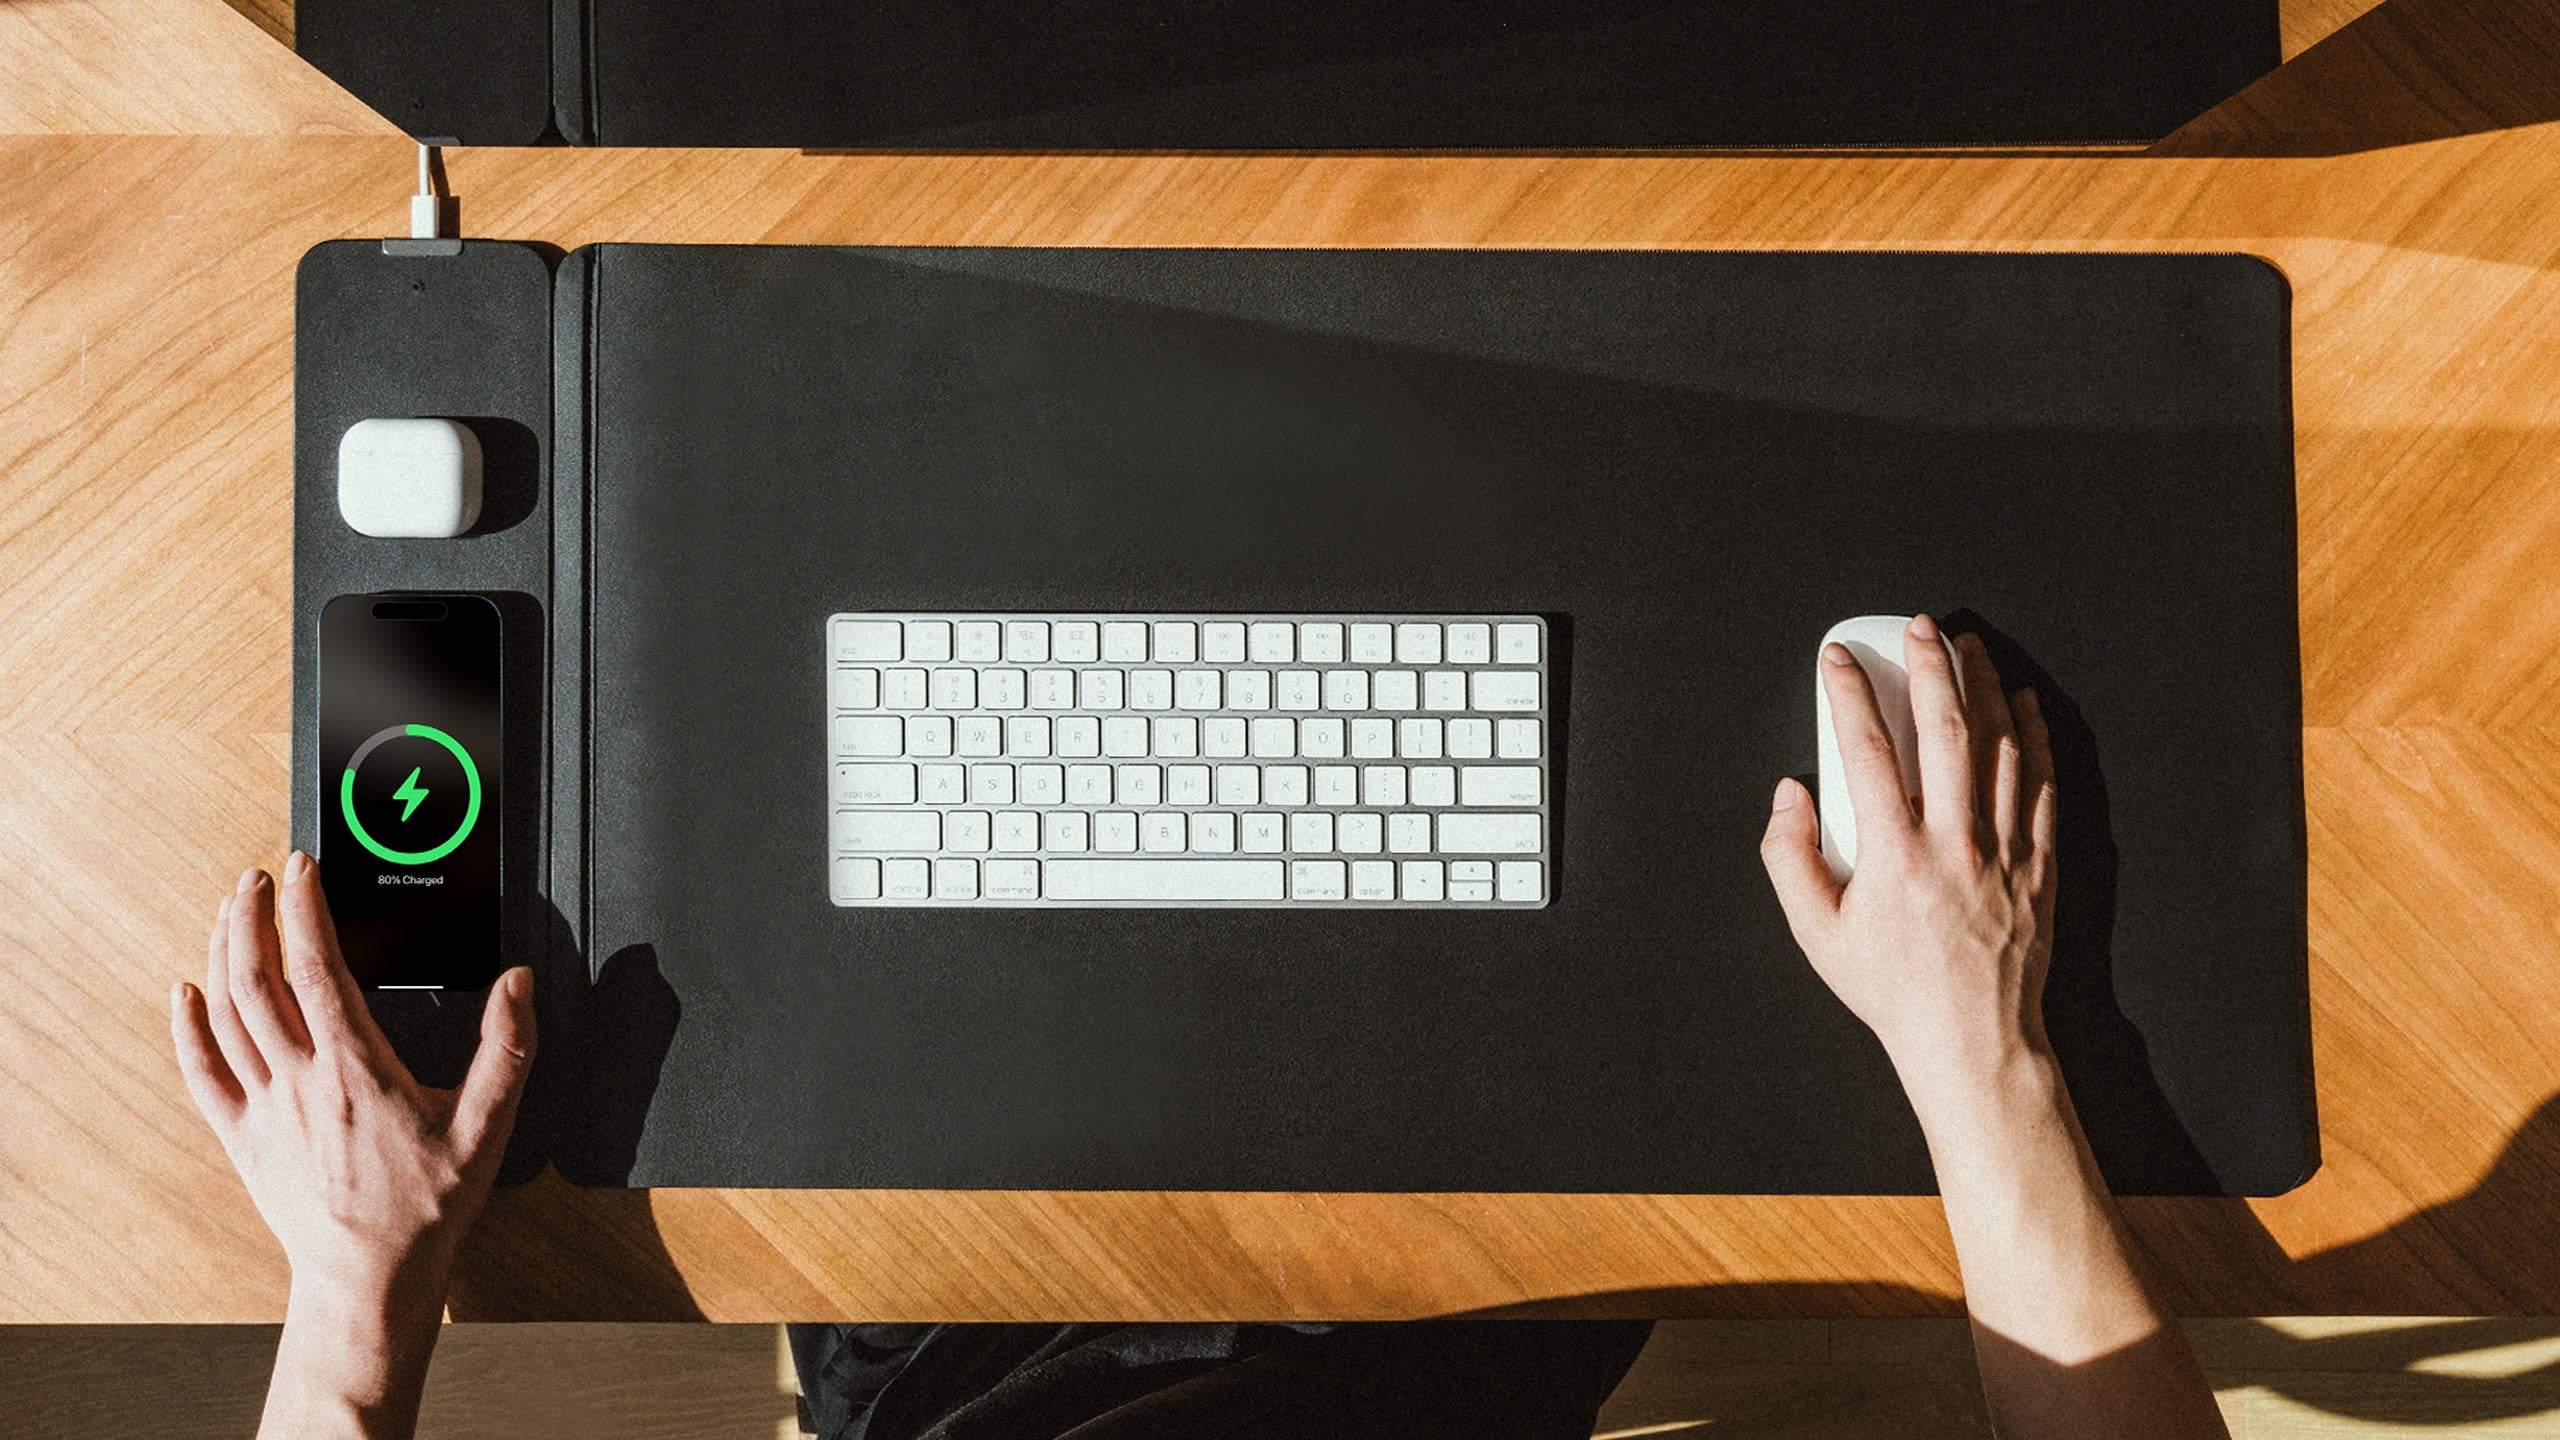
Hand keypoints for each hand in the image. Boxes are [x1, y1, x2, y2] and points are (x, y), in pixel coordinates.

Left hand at [169, 854, 532, 1313]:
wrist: (370, 1276)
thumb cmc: (426, 1207)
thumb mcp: (488, 1125)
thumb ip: (507, 1049)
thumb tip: (516, 985)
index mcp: (356, 1069)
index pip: (316, 968)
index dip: (305, 909)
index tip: (303, 869)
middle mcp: (300, 1081)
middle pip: (255, 979)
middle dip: (251, 916)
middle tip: (258, 877)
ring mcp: (264, 1109)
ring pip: (225, 1014)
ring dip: (221, 954)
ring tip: (228, 912)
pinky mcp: (242, 1137)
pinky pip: (200, 1073)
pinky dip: (186, 1027)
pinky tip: (184, 993)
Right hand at [1759, 615, 2056, 1111]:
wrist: (1972, 1041)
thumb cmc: (1893, 991)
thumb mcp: (1816, 934)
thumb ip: (1788, 858)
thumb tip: (1791, 795)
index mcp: (1892, 855)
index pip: (1865, 748)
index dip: (1847, 692)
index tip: (1837, 661)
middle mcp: (1953, 842)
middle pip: (1944, 727)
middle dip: (1928, 664)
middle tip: (1918, 628)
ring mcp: (2004, 850)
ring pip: (2001, 744)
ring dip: (1985, 685)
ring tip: (1970, 648)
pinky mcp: (2040, 863)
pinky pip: (2043, 782)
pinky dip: (2034, 735)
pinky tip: (2023, 704)